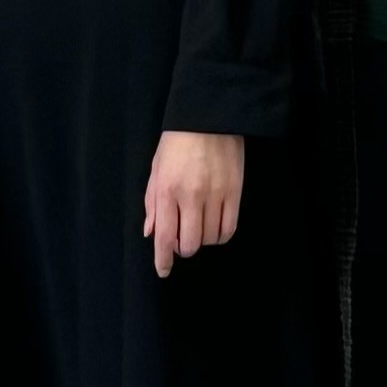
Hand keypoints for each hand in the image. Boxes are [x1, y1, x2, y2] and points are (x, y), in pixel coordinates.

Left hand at [144, 130, 246, 275]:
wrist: (209, 115)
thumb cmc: (177, 141)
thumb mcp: (156, 169)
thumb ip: (152, 203)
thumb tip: (151, 233)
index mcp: (167, 190)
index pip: (165, 237)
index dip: (163, 260)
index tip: (163, 271)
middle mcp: (191, 196)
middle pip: (190, 244)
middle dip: (183, 248)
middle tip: (182, 238)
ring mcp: (215, 195)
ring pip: (210, 239)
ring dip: (202, 240)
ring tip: (199, 227)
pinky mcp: (235, 192)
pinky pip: (230, 228)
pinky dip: (221, 235)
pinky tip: (215, 228)